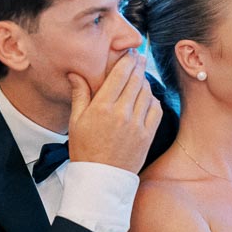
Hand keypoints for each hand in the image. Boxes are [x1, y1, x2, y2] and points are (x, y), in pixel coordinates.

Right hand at [66, 52, 162, 174]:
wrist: (101, 178)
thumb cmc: (85, 150)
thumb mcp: (75, 121)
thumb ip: (80, 95)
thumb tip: (76, 74)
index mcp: (102, 107)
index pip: (120, 74)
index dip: (128, 59)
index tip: (131, 52)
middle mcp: (122, 113)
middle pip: (136, 80)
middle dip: (139, 65)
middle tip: (140, 56)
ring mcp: (137, 124)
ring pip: (147, 93)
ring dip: (145, 82)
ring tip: (140, 78)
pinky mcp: (147, 135)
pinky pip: (156, 109)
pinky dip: (153, 100)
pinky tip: (147, 98)